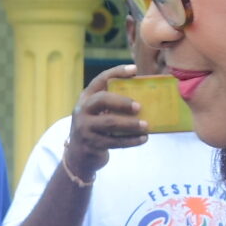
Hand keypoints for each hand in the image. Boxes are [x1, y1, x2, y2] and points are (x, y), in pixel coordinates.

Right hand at [66, 64, 147, 183]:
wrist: (79, 156)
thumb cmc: (96, 129)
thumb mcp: (98, 113)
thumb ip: (113, 104)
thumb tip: (145, 95)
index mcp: (86, 98)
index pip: (100, 80)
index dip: (117, 72)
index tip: (134, 69)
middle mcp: (82, 110)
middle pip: (102, 100)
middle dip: (122, 101)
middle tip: (139, 106)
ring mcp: (85, 128)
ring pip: (110, 123)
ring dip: (130, 124)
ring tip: (146, 125)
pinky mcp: (91, 144)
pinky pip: (114, 141)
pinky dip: (131, 140)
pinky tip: (143, 139)